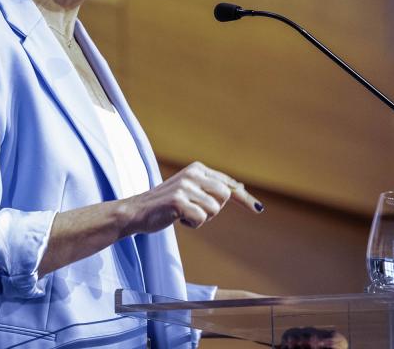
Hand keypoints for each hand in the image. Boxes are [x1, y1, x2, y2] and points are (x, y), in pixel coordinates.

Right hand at [121, 161, 261, 234]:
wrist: (135, 212)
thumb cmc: (164, 204)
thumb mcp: (190, 190)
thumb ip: (211, 187)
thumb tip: (239, 187)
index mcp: (197, 169)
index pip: (228, 183)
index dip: (245, 198)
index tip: (258, 209)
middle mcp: (192, 174)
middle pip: (225, 196)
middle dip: (214, 209)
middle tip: (194, 211)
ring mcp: (185, 187)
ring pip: (214, 210)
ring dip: (201, 218)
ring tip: (183, 215)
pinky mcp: (178, 201)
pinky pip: (201, 218)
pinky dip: (193, 224)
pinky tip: (179, 220)